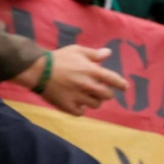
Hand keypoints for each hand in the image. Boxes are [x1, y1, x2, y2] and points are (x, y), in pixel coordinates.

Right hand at [13, 43, 127, 115]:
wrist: (38, 70)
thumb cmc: (59, 58)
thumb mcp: (77, 51)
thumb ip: (94, 54)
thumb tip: (108, 53)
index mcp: (91, 71)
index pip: (113, 80)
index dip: (121, 84)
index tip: (125, 87)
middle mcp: (88, 85)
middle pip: (107, 96)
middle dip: (106, 93)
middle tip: (100, 90)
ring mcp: (78, 97)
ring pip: (95, 104)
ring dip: (94, 100)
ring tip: (88, 96)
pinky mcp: (68, 106)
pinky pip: (81, 112)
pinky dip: (82, 109)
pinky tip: (78, 103)